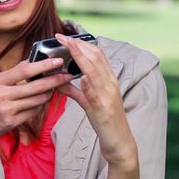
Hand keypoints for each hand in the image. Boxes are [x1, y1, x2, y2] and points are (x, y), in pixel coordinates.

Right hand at [0, 58, 72, 145]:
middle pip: (35, 86)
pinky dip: (40, 105)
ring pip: (37, 100)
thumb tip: (32, 61)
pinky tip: (42, 100)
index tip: (57, 61)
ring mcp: (7, 110)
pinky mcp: (12, 122)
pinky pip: (33, 112)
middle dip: (54, 80)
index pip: (24, 70)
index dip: (43, 65)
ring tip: (54, 88)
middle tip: (66, 75)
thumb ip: (13, 73)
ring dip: (49, 93)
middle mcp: (2, 95)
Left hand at [55, 34, 137, 167]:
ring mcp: (107, 96)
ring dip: (81, 57)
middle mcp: (110, 84)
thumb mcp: (88, 102)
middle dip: (78, 45)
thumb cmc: (104, 120)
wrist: (119, 142)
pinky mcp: (103, 110)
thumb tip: (59, 81)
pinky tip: (81, 78)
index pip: (97, 55)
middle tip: (62, 37)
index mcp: (108, 80)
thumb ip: (74, 91)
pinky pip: (96, 95)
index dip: (82, 43)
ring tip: (69, 46)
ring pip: (96, 72)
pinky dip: (89, 85)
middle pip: (96, 58)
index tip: (67, 36)